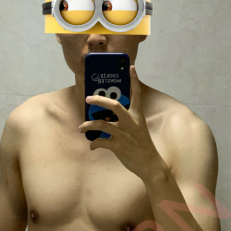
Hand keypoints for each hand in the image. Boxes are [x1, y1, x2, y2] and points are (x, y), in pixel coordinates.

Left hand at [78, 65, 166, 181]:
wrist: (149, 163)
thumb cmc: (142, 145)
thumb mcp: (138, 129)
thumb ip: (125, 121)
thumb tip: (106, 118)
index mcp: (137, 116)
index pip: (136, 94)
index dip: (134, 80)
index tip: (130, 67)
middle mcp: (131, 123)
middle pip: (114, 106)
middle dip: (99, 100)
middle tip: (88, 99)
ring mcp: (125, 134)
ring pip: (102, 124)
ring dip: (88, 125)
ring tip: (81, 128)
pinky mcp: (119, 147)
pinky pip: (101, 142)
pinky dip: (94, 143)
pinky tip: (92, 145)